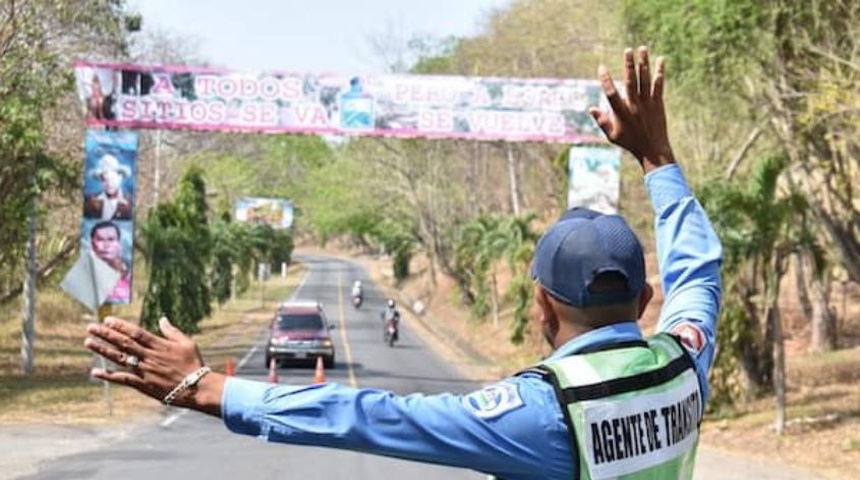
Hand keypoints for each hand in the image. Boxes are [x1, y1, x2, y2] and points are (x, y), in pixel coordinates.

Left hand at [85, 316, 222, 413]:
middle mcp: (149, 357)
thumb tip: (162, 319)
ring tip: (88, 342)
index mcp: (160, 345)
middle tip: (91, 327)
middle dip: (106, 334)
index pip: (136, 332)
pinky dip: (108, 375)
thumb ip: (172, 331)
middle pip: (124, 343)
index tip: (107, 320)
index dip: (121, 326)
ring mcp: (145, 371)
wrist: (197, 388)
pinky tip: (95, 371)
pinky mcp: (143, 385)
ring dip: (103, 350)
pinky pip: (123, 379)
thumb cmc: (194, 364)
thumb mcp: (187, 343)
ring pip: (120, 358)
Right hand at [589, 46, 674, 172]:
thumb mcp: (612, 135)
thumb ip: (602, 121)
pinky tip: (660, 60)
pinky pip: (658, 85)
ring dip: (644, 63)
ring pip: (645, 80)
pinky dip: (660, 72)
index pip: (611, 94)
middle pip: (631, 81)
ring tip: (642, 48)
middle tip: (627, 50)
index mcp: (621, 113)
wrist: (653, 150)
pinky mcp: (658, 103)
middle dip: (628, 65)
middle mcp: (634, 106)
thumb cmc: (630, 143)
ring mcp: (647, 104)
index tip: (601, 68)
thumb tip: (590, 108)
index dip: (605, 80)